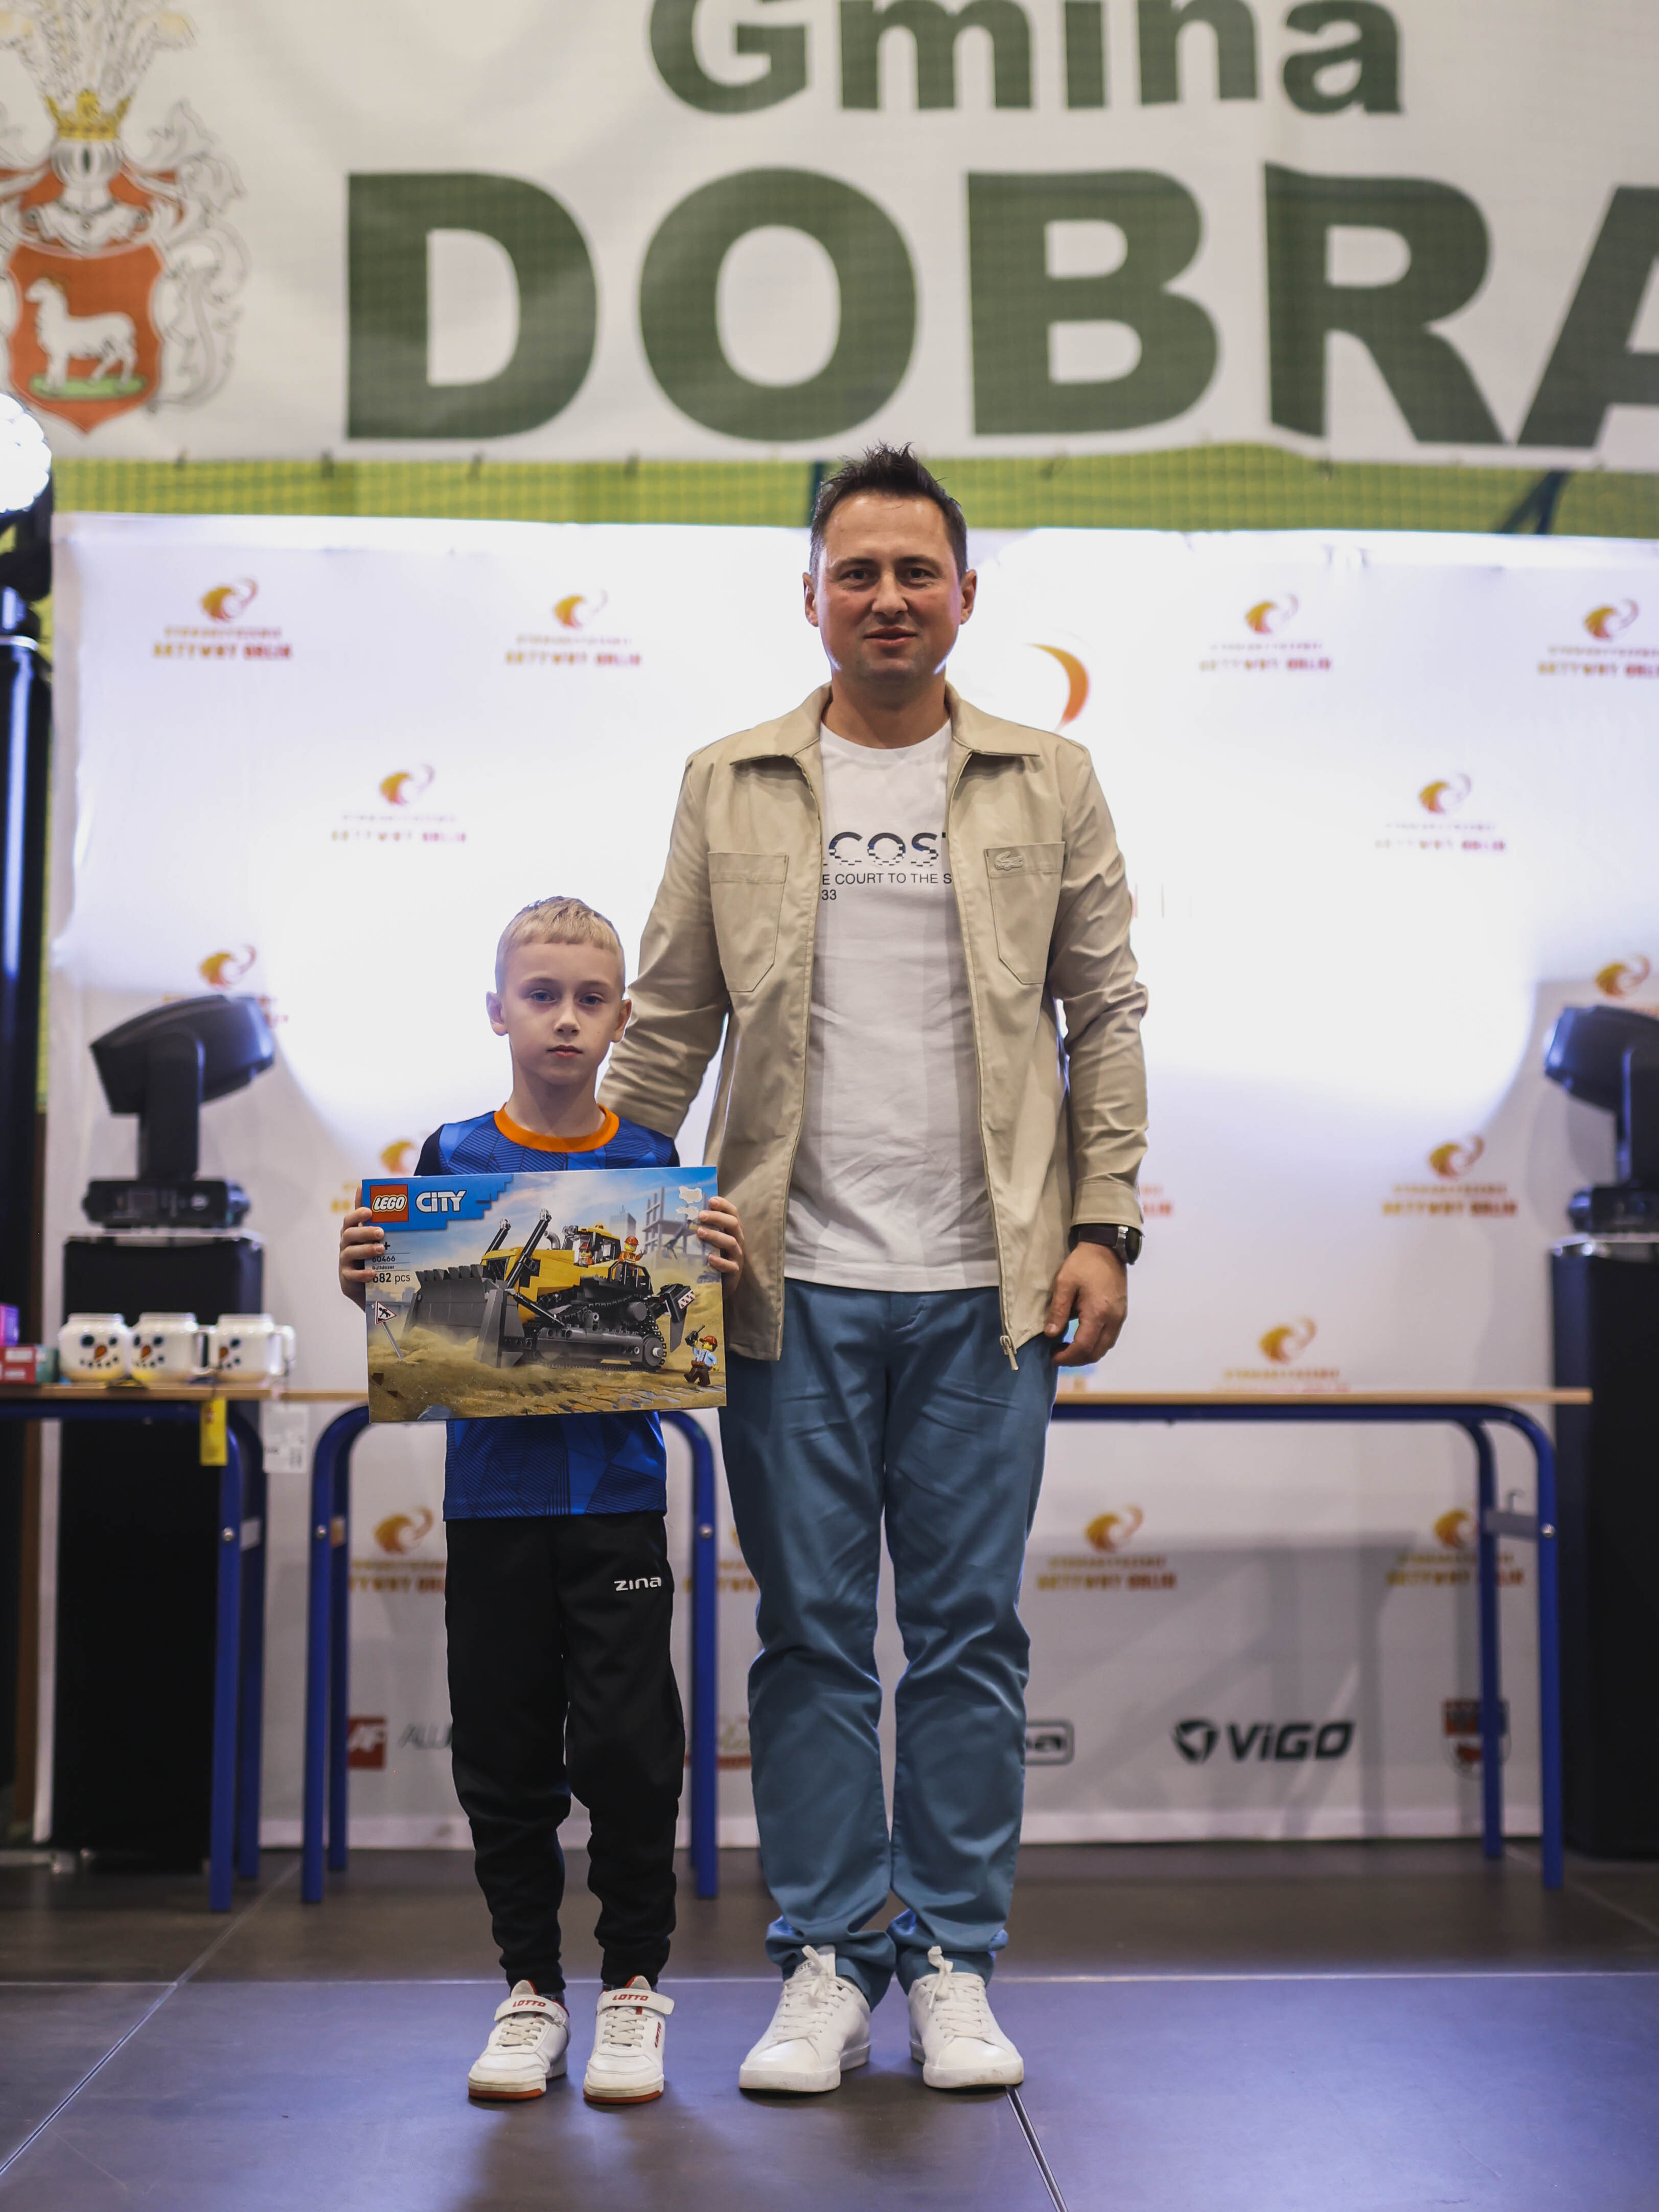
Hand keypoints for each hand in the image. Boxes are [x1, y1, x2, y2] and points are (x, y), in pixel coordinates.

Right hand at [339, 1205, 384, 1310]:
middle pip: (349, 1234)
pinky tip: (373, 1273)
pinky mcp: (347, 1277)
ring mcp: (345, 1261)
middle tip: (381, 1232)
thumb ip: (376, 1220)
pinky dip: (362, 1273)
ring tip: (380, 1250)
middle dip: (364, 1232)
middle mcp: (346, 1245)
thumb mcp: (374, 1238)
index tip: (369, 1211)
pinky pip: (352, 1275)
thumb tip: (375, 1195)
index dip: (357, 1214)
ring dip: (365, 1250)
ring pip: (350, 1252)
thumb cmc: (371, 1255)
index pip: (350, 1220)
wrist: (368, 1284)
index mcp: (352, 1233)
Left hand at [696, 1196, 743, 1295]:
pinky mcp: (734, 1271)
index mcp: (732, 1230)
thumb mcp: (710, 1241)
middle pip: (733, 1224)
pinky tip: (709, 1258)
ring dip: (715, 1235)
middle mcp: (737, 1240)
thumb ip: (705, 1227)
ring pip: (731, 1242)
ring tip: (700, 1232)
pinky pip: (729, 1265)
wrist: (721, 1283)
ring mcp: (737, 1256)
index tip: (711, 1200)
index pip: (732, 1213)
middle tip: (701, 1215)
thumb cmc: (714, 1256)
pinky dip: (719, 1261)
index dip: (724, 1205)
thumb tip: (687, 1211)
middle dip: (717, 1217)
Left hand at [1043, 1242, 1127, 1366]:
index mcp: (1098, 1313)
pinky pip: (1110, 1337)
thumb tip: (1051, 1335)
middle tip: (1058, 1355)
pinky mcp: (1121, 1313)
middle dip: (1076, 1359)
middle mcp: (1113, 1319)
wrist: (1106, 1248)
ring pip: (1105, 1347)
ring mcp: (1120, 1317)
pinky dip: (1096, 1343)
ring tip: (1068, 1348)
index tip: (1052, 1356)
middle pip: (1097, 1352)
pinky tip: (1082, 1337)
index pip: (1084, 1347)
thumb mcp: (1064, 1283)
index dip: (1067, 1357)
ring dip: (1087, 1353)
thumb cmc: (1083, 1263)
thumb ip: (1058, 1311)